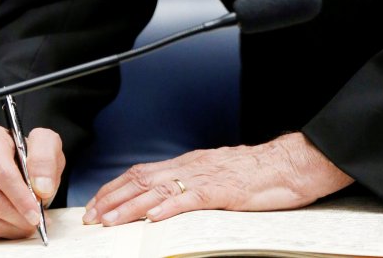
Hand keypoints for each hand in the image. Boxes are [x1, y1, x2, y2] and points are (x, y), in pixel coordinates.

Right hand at [0, 125, 64, 237]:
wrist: (14, 157)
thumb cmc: (29, 151)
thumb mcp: (46, 144)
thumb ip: (46, 161)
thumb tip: (42, 189)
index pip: (3, 174)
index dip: (21, 198)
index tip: (36, 214)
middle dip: (17, 216)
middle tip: (36, 222)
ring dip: (11, 226)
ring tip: (29, 224)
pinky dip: (0, 230)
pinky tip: (14, 222)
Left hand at [82, 132, 353, 225]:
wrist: (290, 163)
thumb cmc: (259, 173)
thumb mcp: (219, 174)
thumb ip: (194, 182)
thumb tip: (168, 198)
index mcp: (190, 163)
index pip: (143, 172)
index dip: (116, 188)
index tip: (96, 204)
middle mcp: (192, 166)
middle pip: (143, 180)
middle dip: (113, 199)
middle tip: (91, 216)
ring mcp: (206, 177)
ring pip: (159, 190)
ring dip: (130, 207)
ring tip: (110, 221)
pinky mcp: (223, 190)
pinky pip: (190, 199)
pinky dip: (168, 209)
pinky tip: (153, 220)